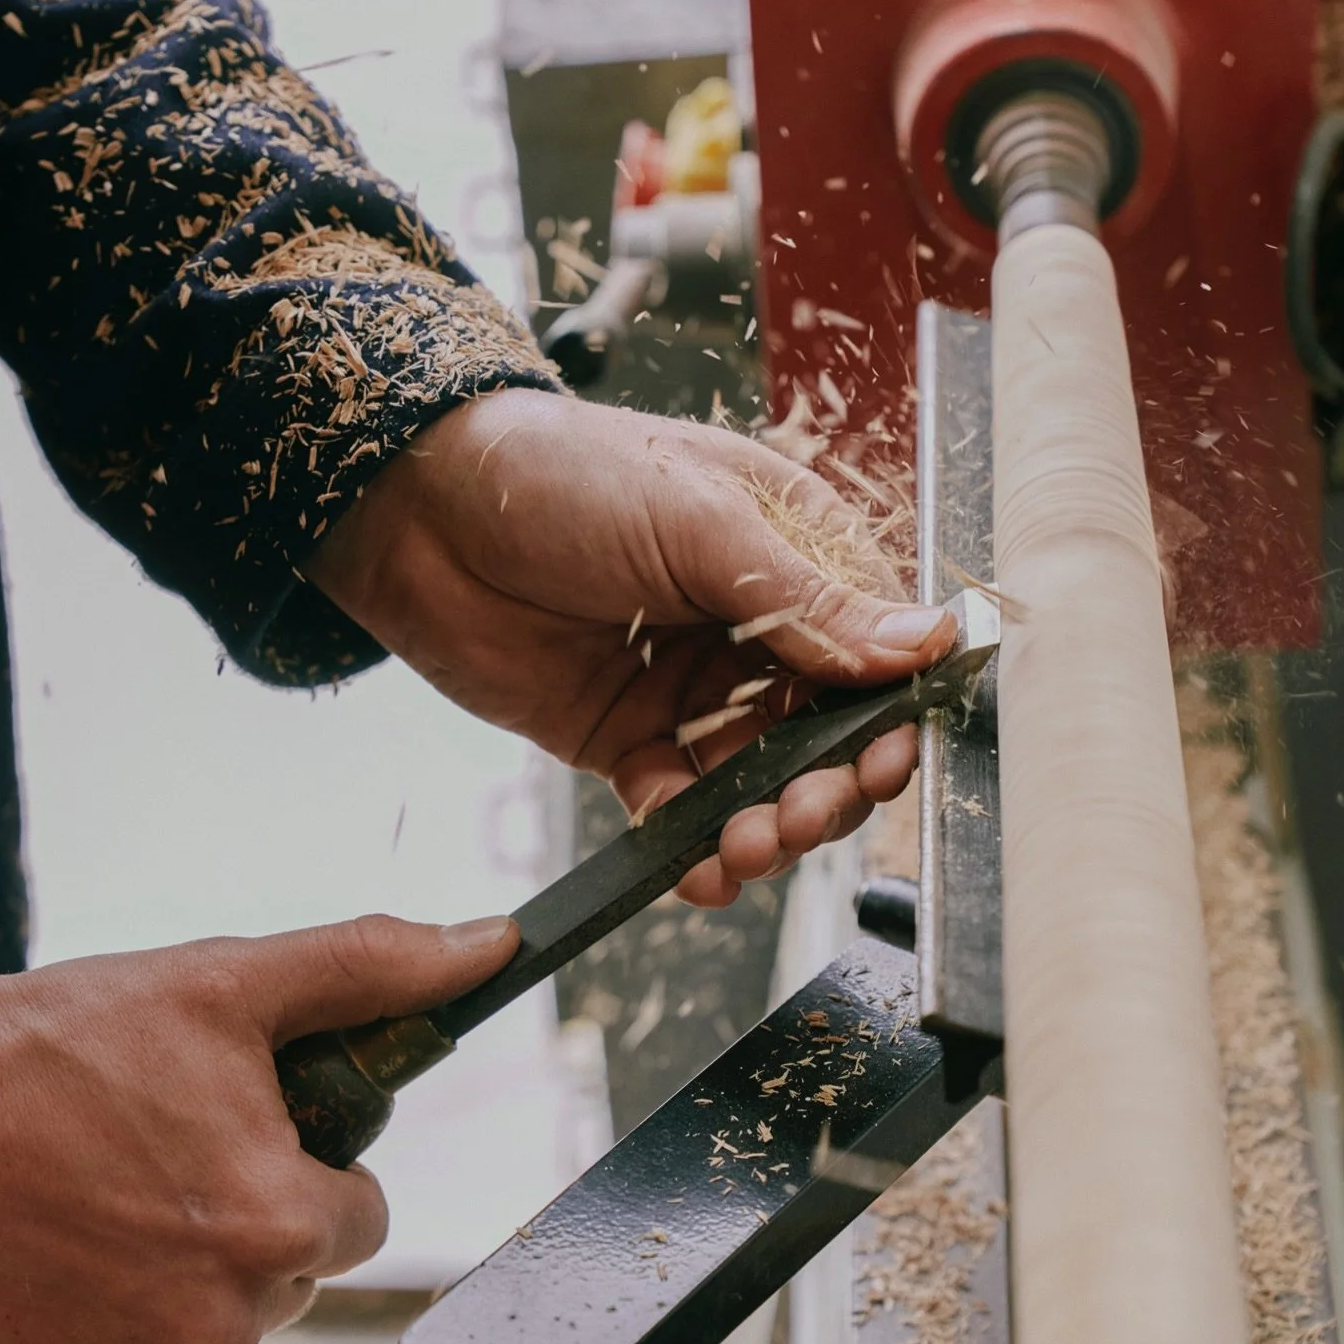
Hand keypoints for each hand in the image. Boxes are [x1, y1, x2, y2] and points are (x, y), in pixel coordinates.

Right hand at [0, 913, 517, 1343]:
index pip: (361, 1217)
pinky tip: (58, 1250)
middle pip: (285, 1274)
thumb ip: (371, 969)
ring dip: (175, 1271)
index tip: (249, 1131)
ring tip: (100, 1191)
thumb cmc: (58, 1048)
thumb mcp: (227, 984)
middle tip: (160, 1149)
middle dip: (245, 1217)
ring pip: (206, 1325)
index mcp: (279, 1228)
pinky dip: (101, 1319)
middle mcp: (220, 1324)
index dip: (314, 1167)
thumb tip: (487, 944)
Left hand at [309, 393, 952, 905]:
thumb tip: (924, 642)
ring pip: (761, 778)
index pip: (875, 647)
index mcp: (791, 554)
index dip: (890, 710)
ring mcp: (691, 689)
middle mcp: (752, 629)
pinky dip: (695, 843)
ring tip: (747, 846)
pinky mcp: (628, 738)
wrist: (419, 509)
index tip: (885, 758)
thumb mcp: (698, 524)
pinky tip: (700, 868)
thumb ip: (807, 599)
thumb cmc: (562, 474)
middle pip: (828, 729)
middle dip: (828, 784)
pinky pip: (681, 805)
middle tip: (803, 812)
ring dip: (767, 823)